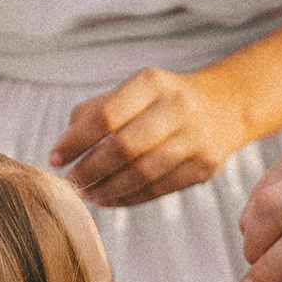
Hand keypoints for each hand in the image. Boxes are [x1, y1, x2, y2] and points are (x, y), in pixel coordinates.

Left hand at [55, 66, 248, 208]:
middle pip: (123, 147)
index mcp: (152, 83)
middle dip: (90, 170)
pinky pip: (160, 189)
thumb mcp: (134, 91)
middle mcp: (178, 108)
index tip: (55, 158)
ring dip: (108, 189)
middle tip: (71, 182)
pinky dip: (130, 198)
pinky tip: (110, 199)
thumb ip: (96, 112)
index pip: (105, 115)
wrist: (226, 106)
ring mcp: (196, 138)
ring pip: (143, 173)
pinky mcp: (205, 166)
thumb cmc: (164, 100)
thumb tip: (65, 148)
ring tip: (88, 194)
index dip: (75, 141)